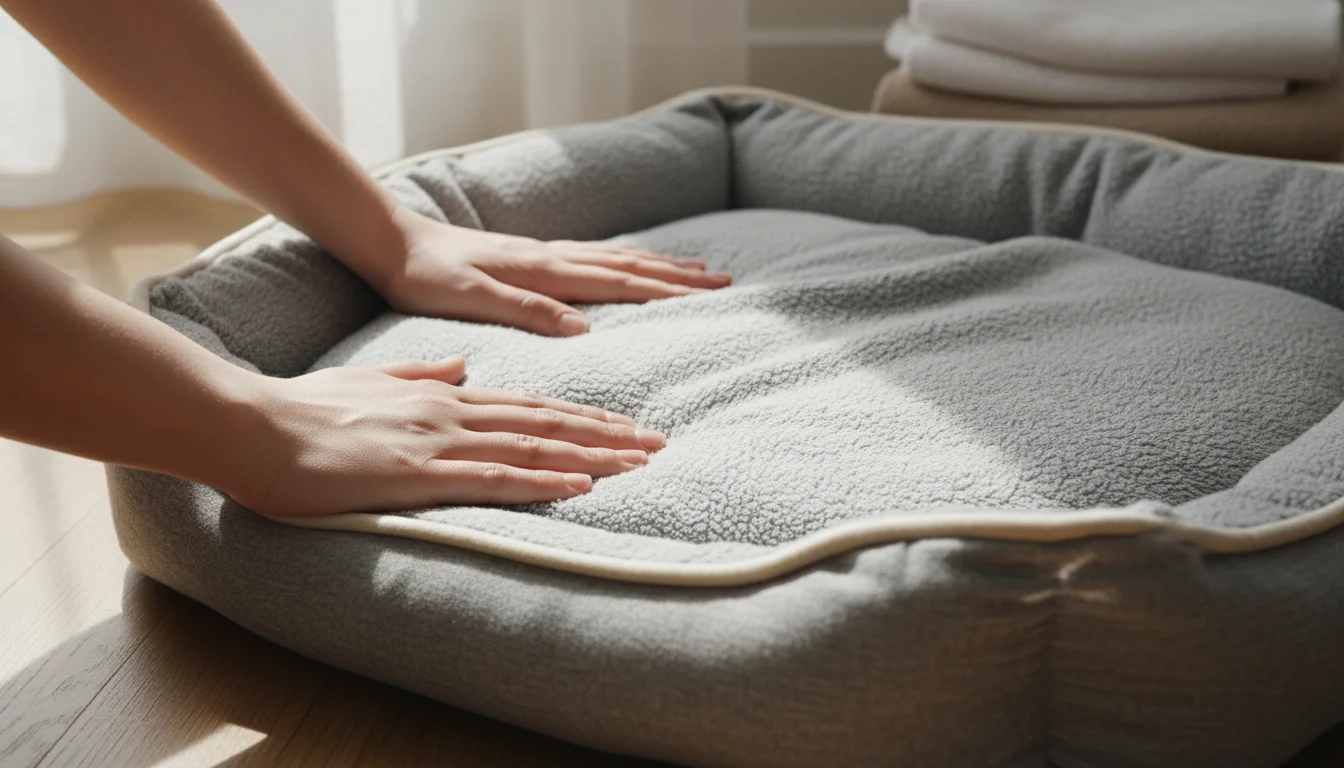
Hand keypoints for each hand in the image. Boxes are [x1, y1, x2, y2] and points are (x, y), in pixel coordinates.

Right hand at [225, 357, 664, 515]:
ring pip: (532, 447)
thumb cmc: (305, 410)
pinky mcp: (417, 473)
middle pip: (544, 423)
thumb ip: (420, 374)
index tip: (621, 425)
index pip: (527, 407)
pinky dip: (541, 481)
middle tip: (656, 443)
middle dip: (605, 434)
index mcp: (441, 397)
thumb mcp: (371, 382)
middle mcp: (451, 413)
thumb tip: (461, 366)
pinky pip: (492, 478)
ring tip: (638, 462)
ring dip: (590, 455)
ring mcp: (437, 442)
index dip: (580, 417)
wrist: (255, 424)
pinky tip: (578, 485)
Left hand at [374, 210, 731, 335]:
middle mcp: (550, 259)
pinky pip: (592, 256)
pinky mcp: (529, 256)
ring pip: (614, 258)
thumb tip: (582, 328)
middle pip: (627, 266)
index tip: (709, 295)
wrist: (391, 241)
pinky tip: (631, 262)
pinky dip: (624, 260)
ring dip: (658, 265)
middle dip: (677, 276)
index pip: (617, 282)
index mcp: (542, 273)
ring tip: (695, 269)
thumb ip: (526, 311)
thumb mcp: (469, 298)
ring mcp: (542, 254)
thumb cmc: (424, 276)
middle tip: (723, 281)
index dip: (665, 292)